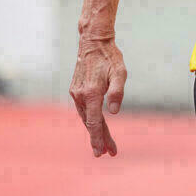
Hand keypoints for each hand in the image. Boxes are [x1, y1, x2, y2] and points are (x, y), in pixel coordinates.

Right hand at [69, 35, 126, 156]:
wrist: (93, 42)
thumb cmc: (110, 56)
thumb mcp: (119, 72)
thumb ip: (117, 92)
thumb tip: (113, 112)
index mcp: (91, 93)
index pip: (95, 122)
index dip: (99, 138)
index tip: (102, 152)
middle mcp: (80, 95)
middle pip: (90, 123)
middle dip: (99, 139)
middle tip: (108, 153)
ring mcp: (76, 93)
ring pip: (86, 118)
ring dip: (95, 131)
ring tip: (105, 145)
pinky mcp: (75, 90)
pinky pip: (84, 110)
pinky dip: (90, 120)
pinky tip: (97, 126)